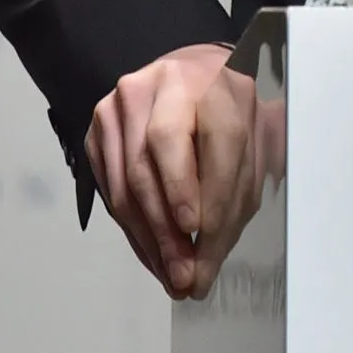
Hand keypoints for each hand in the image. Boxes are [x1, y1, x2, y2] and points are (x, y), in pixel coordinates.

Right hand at [84, 41, 261, 298]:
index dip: (203, 189)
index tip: (199, 235)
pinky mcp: (99, 127)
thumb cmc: (229, 112)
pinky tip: (152, 254)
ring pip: (127, 182)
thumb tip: (207, 264)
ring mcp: (124, 103)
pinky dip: (133, 229)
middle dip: (169, 229)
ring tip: (170, 275)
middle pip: (156, 162)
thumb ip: (237, 194)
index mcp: (219, 78)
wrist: (192, 77)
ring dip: (149, 238)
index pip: (212, 137)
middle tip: (184, 275)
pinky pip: (110, 188)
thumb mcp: (252, 142)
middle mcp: (166, 83)